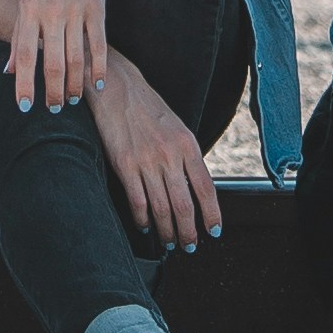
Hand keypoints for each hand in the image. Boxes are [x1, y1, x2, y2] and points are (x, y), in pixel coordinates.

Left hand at [9, 0, 111, 113]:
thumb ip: (17, 34)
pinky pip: (99, 44)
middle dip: (54, 93)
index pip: (26, 55)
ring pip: (78, 59)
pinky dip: (99, 68)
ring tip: (73, 100)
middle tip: (55, 109)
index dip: (24, 84)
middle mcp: (53, 11)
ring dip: (75, 86)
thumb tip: (9, 70)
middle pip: (54, 64)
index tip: (25, 107)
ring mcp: (77, 9)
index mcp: (29, 8)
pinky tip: (96, 84)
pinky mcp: (98, 6)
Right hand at [92, 56, 223, 258]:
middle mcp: (170, 154)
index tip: (214, 231)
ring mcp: (147, 160)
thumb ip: (186, 157)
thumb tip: (195, 190)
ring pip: (162, 208)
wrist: (119, 88)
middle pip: (184, 205)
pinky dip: (143, 218)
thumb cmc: (148, 108)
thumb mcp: (177, 128)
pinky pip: (138, 201)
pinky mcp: (125, 164)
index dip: (212, 214)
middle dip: (189, 231)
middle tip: (189, 245)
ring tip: (169, 241)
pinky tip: (145, 225)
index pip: (206, 188)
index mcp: (187, 145)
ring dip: (167, 231)